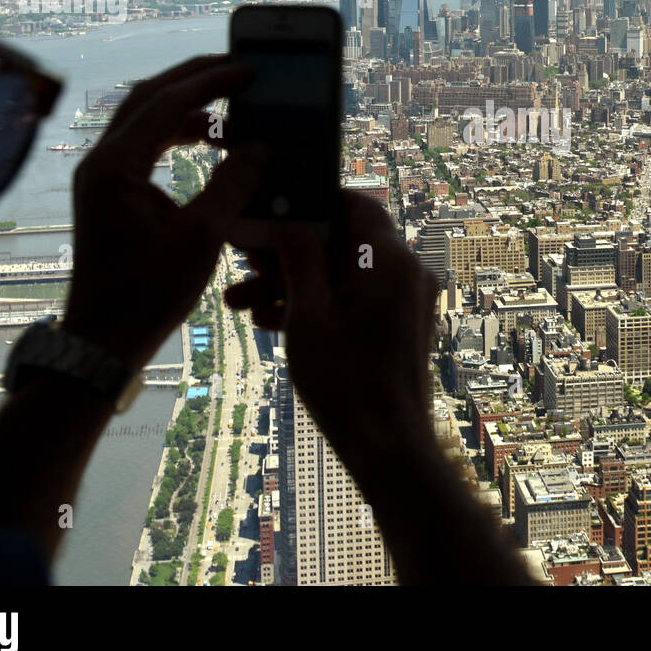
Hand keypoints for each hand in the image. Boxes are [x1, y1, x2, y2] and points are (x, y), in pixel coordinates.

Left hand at [63, 55, 263, 367]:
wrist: (103, 339)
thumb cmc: (147, 294)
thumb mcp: (201, 237)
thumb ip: (233, 185)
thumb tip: (261, 146)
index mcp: (115, 167)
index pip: (166, 102)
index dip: (210, 82)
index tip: (248, 70)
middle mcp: (101, 163)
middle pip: (148, 98)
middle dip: (194, 79)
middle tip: (238, 68)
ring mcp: (102, 177)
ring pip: (144, 118)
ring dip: (186, 105)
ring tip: (230, 104)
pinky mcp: (110, 193)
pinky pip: (145, 144)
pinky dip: (177, 132)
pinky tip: (209, 140)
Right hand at [225, 191, 439, 464]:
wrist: (388, 446)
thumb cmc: (347, 384)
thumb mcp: (307, 316)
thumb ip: (299, 258)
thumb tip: (288, 218)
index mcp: (389, 260)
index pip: (351, 203)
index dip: (307, 205)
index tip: (269, 216)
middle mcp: (407, 271)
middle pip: (342, 241)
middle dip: (289, 254)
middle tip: (244, 269)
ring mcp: (407, 299)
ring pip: (343, 273)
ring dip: (296, 284)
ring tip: (242, 304)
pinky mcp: (402, 323)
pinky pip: (357, 298)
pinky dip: (321, 304)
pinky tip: (273, 322)